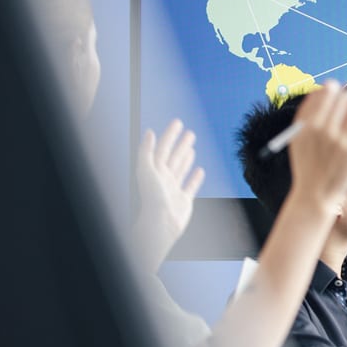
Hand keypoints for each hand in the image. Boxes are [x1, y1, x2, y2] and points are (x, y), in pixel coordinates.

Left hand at [133, 119, 205, 273]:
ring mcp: (173, 189)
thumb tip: (149, 133)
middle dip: (180, 143)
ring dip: (186, 157)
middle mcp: (163, 178)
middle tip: (188, 132)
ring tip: (191, 147)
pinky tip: (200, 170)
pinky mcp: (183, 200)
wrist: (161, 224)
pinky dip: (195, 178)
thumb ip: (146, 151)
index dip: (170, 134)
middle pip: (173, 156)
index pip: (163, 148)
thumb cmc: (151, 199)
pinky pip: (190, 186)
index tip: (177, 122)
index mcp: (154, 170)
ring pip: (180, 169)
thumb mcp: (146, 170)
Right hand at [285, 80, 346, 209]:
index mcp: (308, 127)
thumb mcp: (297, 139)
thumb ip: (305, 114)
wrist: (316, 193)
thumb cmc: (307, 164)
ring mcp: (342, 140)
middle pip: (340, 102)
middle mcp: (325, 132)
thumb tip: (321, 89)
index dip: (331, 88)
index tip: (335, 85)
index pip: (323, 98)